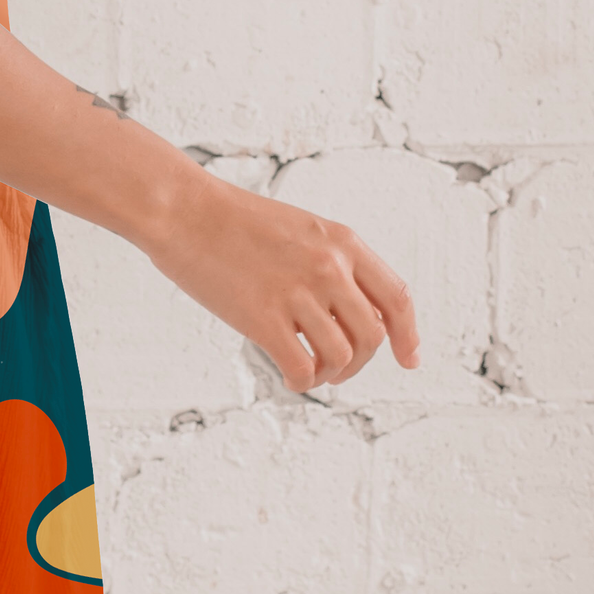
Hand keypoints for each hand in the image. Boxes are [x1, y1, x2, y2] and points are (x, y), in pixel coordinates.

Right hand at [150, 176, 418, 395]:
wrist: (184, 211)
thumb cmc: (235, 221)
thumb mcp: (302, 229)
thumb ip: (333, 264)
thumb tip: (352, 314)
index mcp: (342, 242)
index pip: (396, 297)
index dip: (408, 335)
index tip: (408, 359)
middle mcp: (328, 267)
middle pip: (372, 335)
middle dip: (361, 363)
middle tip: (338, 370)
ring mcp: (297, 293)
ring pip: (342, 356)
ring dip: (331, 375)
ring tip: (311, 372)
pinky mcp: (263, 317)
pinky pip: (303, 368)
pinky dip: (302, 382)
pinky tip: (289, 378)